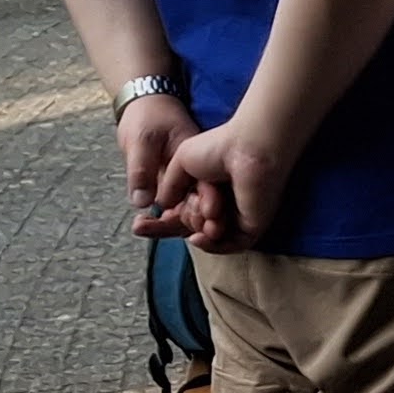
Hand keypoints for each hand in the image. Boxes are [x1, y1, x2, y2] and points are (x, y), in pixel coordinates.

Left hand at [116, 94, 200, 237]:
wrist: (144, 104)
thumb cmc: (147, 117)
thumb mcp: (142, 140)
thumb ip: (142, 170)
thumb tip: (143, 202)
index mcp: (197, 159)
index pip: (209, 189)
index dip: (205, 209)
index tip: (192, 223)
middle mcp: (198, 172)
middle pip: (201, 206)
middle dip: (185, 224)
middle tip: (152, 230)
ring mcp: (187, 179)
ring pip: (187, 210)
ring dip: (169, 224)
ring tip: (141, 228)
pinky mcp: (175, 184)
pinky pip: (174, 206)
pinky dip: (162, 218)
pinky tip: (143, 225)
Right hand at [158, 118, 292, 254]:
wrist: (246, 148)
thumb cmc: (217, 147)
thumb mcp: (181, 162)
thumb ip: (170, 186)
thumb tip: (160, 206)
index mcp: (209, 188)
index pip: (183, 213)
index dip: (161, 223)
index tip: (139, 226)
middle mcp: (225, 202)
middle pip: (194, 226)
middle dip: (182, 222)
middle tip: (185, 207)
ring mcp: (240, 215)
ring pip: (210, 236)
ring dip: (197, 229)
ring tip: (203, 212)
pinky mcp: (253, 224)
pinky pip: (231, 245)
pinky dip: (213, 246)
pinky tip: (199, 237)